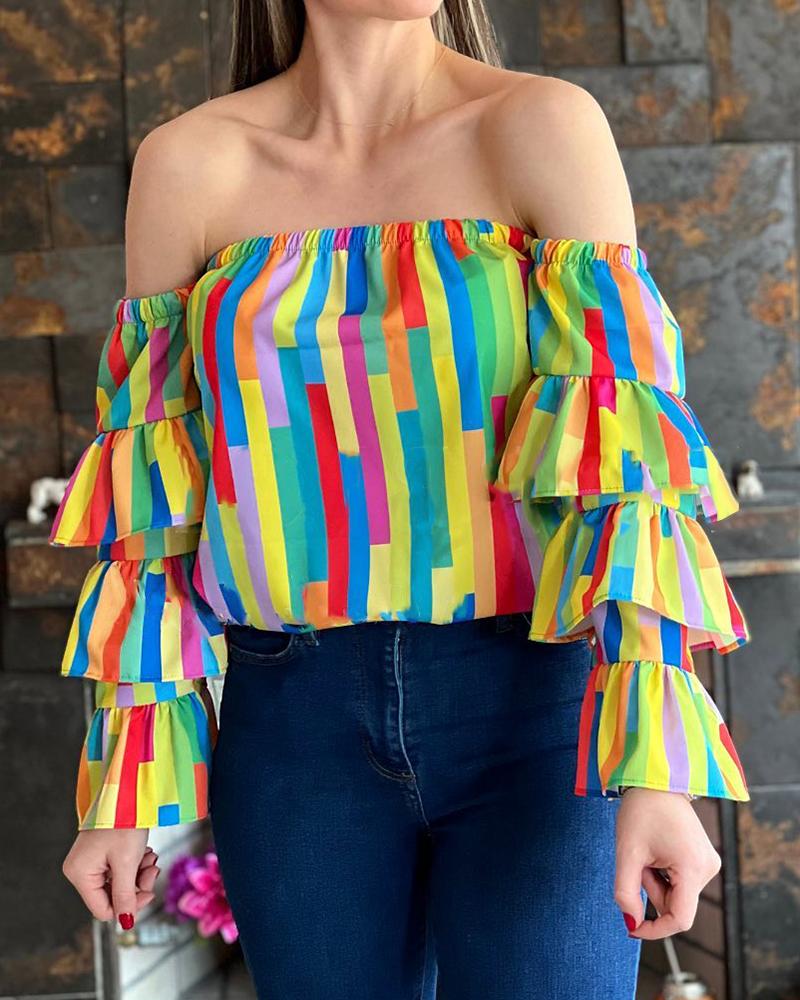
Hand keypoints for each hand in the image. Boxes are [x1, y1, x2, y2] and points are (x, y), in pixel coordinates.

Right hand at [62, 828, 159, 927]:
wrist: (128, 793)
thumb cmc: (124, 823)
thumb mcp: (127, 863)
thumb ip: (125, 896)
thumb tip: (126, 923)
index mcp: (80, 874)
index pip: (103, 910)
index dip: (128, 906)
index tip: (149, 891)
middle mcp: (80, 870)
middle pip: (112, 896)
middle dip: (136, 886)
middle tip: (152, 869)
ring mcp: (90, 861)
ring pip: (118, 883)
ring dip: (138, 874)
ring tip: (149, 857)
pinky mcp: (100, 853)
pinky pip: (118, 869)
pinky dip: (134, 864)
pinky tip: (143, 852)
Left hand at [614, 787, 720, 939]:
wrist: (656, 780)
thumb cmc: (642, 811)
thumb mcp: (628, 852)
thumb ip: (626, 891)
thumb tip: (631, 922)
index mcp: (693, 868)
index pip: (680, 919)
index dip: (655, 929)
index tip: (632, 926)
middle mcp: (708, 868)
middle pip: (675, 904)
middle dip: (650, 890)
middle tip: (637, 861)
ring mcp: (708, 863)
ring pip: (677, 893)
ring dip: (655, 880)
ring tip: (647, 851)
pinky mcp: (703, 858)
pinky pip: (681, 881)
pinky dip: (663, 873)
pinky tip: (657, 850)